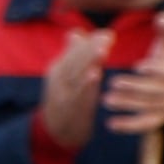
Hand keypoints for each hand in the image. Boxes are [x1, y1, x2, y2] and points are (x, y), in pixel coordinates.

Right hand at [35, 33, 109, 159]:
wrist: (54, 130)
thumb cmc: (65, 99)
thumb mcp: (64, 76)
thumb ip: (71, 54)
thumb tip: (75, 32)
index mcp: (58, 67)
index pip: (74, 50)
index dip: (90, 42)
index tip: (107, 34)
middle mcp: (58, 77)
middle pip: (75, 59)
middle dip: (92, 47)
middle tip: (108, 37)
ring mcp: (62, 91)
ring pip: (76, 73)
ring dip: (89, 61)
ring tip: (103, 50)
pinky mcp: (68, 106)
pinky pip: (77, 94)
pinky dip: (85, 83)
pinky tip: (95, 75)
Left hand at [99, 13, 163, 134]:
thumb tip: (162, 19)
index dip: (156, 69)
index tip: (138, 66)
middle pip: (156, 91)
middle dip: (134, 88)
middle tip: (112, 83)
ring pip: (149, 108)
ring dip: (127, 105)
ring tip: (105, 100)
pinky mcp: (161, 119)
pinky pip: (146, 124)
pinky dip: (129, 126)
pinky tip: (110, 124)